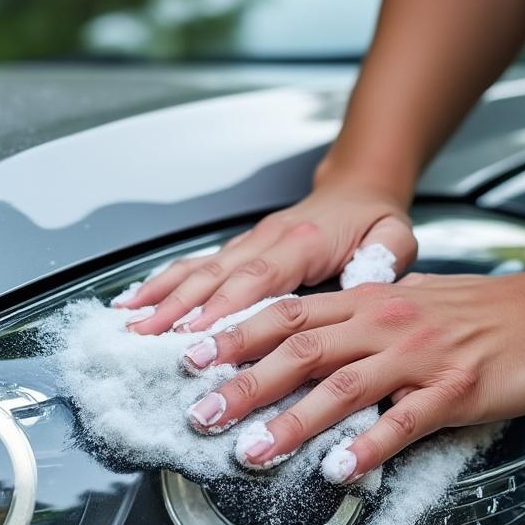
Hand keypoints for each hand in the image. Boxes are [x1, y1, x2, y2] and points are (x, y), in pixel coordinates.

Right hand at [116, 182, 416, 334]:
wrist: (357, 187)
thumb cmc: (375, 219)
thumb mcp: (395, 237)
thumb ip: (382, 259)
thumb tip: (361, 284)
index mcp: (303, 241)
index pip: (260, 277)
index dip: (225, 305)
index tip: (196, 333)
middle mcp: (266, 240)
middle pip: (216, 276)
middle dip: (178, 308)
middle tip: (148, 337)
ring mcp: (247, 244)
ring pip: (197, 270)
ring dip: (161, 297)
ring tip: (129, 324)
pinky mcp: (236, 250)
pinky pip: (193, 266)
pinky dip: (160, 284)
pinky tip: (132, 303)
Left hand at [180, 268, 524, 479]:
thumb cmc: (483, 311)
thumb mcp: (410, 299)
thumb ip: (360, 314)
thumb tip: (312, 334)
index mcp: (368, 301)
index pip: (287, 313)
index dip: (236, 333)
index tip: (192, 354)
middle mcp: (384, 323)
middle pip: (299, 349)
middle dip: (244, 382)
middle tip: (201, 413)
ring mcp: (418, 357)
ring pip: (340, 388)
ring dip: (289, 421)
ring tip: (250, 452)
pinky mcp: (453, 390)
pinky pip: (403, 423)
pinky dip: (367, 448)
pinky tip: (337, 471)